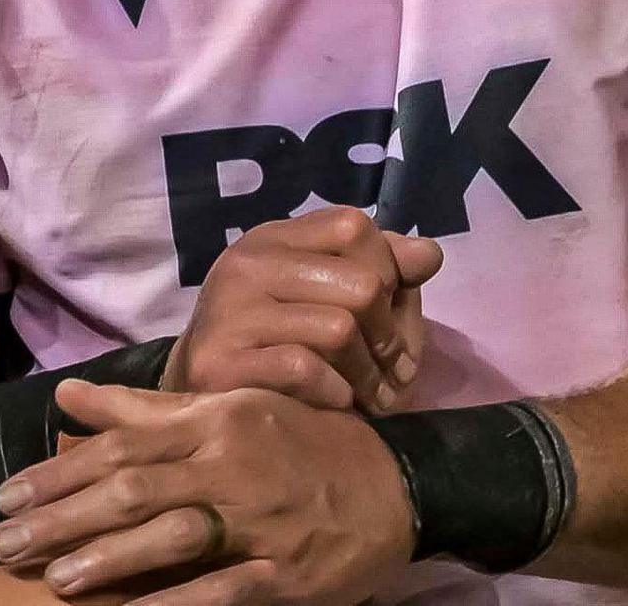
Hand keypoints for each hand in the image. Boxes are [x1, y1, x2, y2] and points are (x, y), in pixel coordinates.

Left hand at [0, 381, 411, 605]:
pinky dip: (179, 603)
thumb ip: (146, 409)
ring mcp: (260, 522)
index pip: (122, 445)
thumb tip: (67, 395)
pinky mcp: (287, 573)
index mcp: (215, 422)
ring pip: (174, 536)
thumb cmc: (301, 443)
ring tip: (55, 578)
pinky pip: (226, 589)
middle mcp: (231, 465)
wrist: (397, 484)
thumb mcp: (229, 410)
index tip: (7, 495)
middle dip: (62, 517)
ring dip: (110, 558)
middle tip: (4, 543)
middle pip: (133, 489)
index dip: (60, 471)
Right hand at [164, 206, 442, 413]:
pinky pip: (305, 369)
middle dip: (390, 335)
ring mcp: (230, 311)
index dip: (389, 270)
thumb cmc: (275, 344)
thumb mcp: (323, 293)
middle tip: (394, 371)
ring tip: (373, 395)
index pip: (354, 226)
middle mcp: (247, 263)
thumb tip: (429, 255)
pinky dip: (335, 392)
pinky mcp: (220, 362)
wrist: (197, 397)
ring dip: (369, 374)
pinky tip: (335, 401)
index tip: (390, 314)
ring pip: (340, 329)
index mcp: (273, 238)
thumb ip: (378, 270)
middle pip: (361, 284)